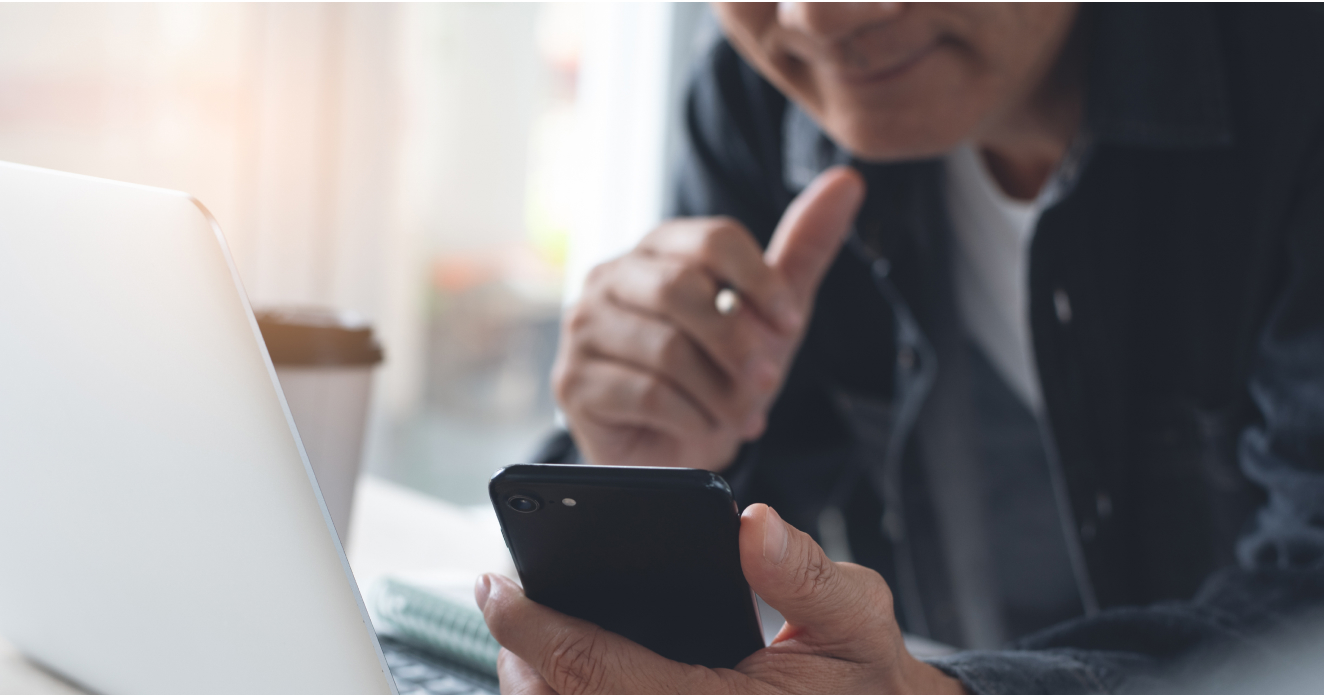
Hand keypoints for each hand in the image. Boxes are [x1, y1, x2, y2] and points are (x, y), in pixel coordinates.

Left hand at [476, 503, 966, 694]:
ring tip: (529, 636)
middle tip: (505, 601)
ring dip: (536, 684)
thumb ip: (806, 574)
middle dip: (517, 657)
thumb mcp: (858, 622)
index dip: (531, 625)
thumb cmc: (866, 684)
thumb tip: (751, 525)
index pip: (593, 668)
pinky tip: (572, 668)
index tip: (495, 585)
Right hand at [553, 167, 865, 470]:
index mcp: (657, 250)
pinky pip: (647, 393)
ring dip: (720, 390)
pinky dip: (692, 417)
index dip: (761, 283)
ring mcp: (584, 328)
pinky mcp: (574, 381)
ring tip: (739, 413)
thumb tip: (847, 180)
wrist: (673, 448)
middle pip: (683, 289)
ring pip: (668, 349)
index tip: (789, 324)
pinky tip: (703, 426)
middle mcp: (610, 277)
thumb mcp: (768, 312)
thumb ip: (802, 249)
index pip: (711, 240)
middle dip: (739, 342)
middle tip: (769, 380)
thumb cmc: (717, 372)